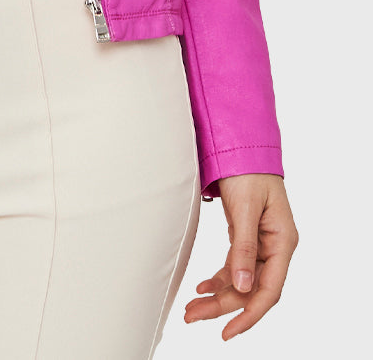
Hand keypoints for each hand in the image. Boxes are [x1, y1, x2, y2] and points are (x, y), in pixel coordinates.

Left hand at [184, 173, 297, 339]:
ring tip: (191, 308)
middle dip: (224, 306)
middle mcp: (275, 246)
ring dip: (218, 295)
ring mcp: (261, 242)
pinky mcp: (246, 236)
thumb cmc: (247, 169)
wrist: (241, 143)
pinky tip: (202, 287)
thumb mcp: (245, 207)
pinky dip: (219, 277)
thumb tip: (243, 286)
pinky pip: (235, 265)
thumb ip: (243, 247)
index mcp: (283, 241)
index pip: (270, 290)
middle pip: (251, 289)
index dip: (250, 314)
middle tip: (193, 316)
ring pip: (241, 280)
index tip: (228, 331)